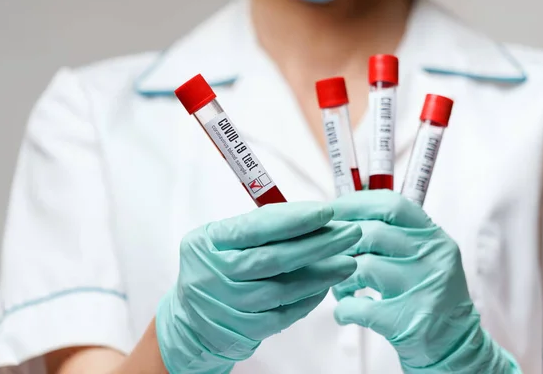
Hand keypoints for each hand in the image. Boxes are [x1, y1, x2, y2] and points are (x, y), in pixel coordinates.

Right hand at [155, 202, 360, 373]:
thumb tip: (313, 215)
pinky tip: (326, 286)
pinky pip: (283, 315)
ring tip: (348, 262)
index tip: (327, 212)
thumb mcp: (223, 239)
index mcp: (207, 242)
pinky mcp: (242, 330)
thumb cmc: (217, 266)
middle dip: (318, 244)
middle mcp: (212, 274)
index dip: (295, 219)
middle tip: (350, 233)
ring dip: (321, 275)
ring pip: (283, 289)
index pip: (257, 228)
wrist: (192, 319)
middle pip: (275, 259)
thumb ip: (260, 226)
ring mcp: (227, 305)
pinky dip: (308, 300)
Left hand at [330, 191, 520, 372]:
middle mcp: (433, 257)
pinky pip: (358, 306)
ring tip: (340, 287)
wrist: (454, 345)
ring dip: (338, 277)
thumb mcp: (423, 256)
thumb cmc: (424, 293)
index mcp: (434, 237)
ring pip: (362, 266)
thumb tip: (342, 215)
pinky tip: (346, 311)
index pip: (391, 205)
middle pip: (371, 233)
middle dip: (340, 244)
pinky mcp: (408, 320)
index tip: (332, 213)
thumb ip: (393, 234)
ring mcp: (422, 288)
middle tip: (328, 256)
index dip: (355, 204)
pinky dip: (343, 309)